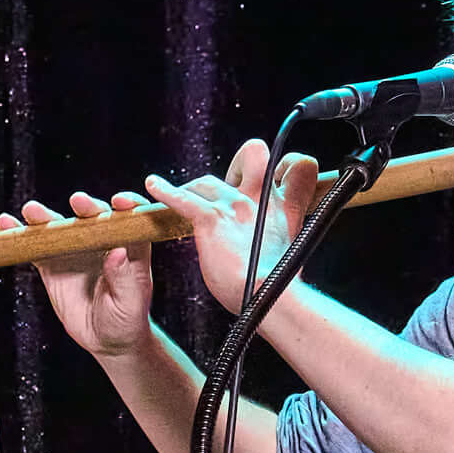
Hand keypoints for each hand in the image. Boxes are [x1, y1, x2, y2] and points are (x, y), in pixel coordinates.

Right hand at [0, 190, 157, 360]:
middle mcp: (101, 241)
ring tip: (31, 210)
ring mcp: (75, 250)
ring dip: (46, 216)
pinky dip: (21, 235)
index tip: (119, 201)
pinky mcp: (52, 263)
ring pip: (60, 227)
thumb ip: (123, 278)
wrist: (105, 340)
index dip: (127, 205)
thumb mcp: (130, 302)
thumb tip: (117, 252)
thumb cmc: (126, 320)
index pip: (130, 218)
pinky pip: (35, 246)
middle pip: (92, 216)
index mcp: (129, 246)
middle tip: (78, 202)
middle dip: (85, 206)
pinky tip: (7, 225)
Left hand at [142, 137, 323, 316]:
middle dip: (240, 162)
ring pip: (208, 181)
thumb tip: (274, 248)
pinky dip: (165, 191)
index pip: (299, 165)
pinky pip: (183, 198)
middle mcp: (262, 200)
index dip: (287, 167)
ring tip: (182, 198)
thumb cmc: (277, 287)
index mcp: (285, 209)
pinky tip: (153, 186)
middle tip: (229, 184)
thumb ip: (281, 238)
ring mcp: (237, 206)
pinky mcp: (212, 218)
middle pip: (254, 152)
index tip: (274, 181)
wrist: (270, 300)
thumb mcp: (292, 254)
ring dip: (193, 189)